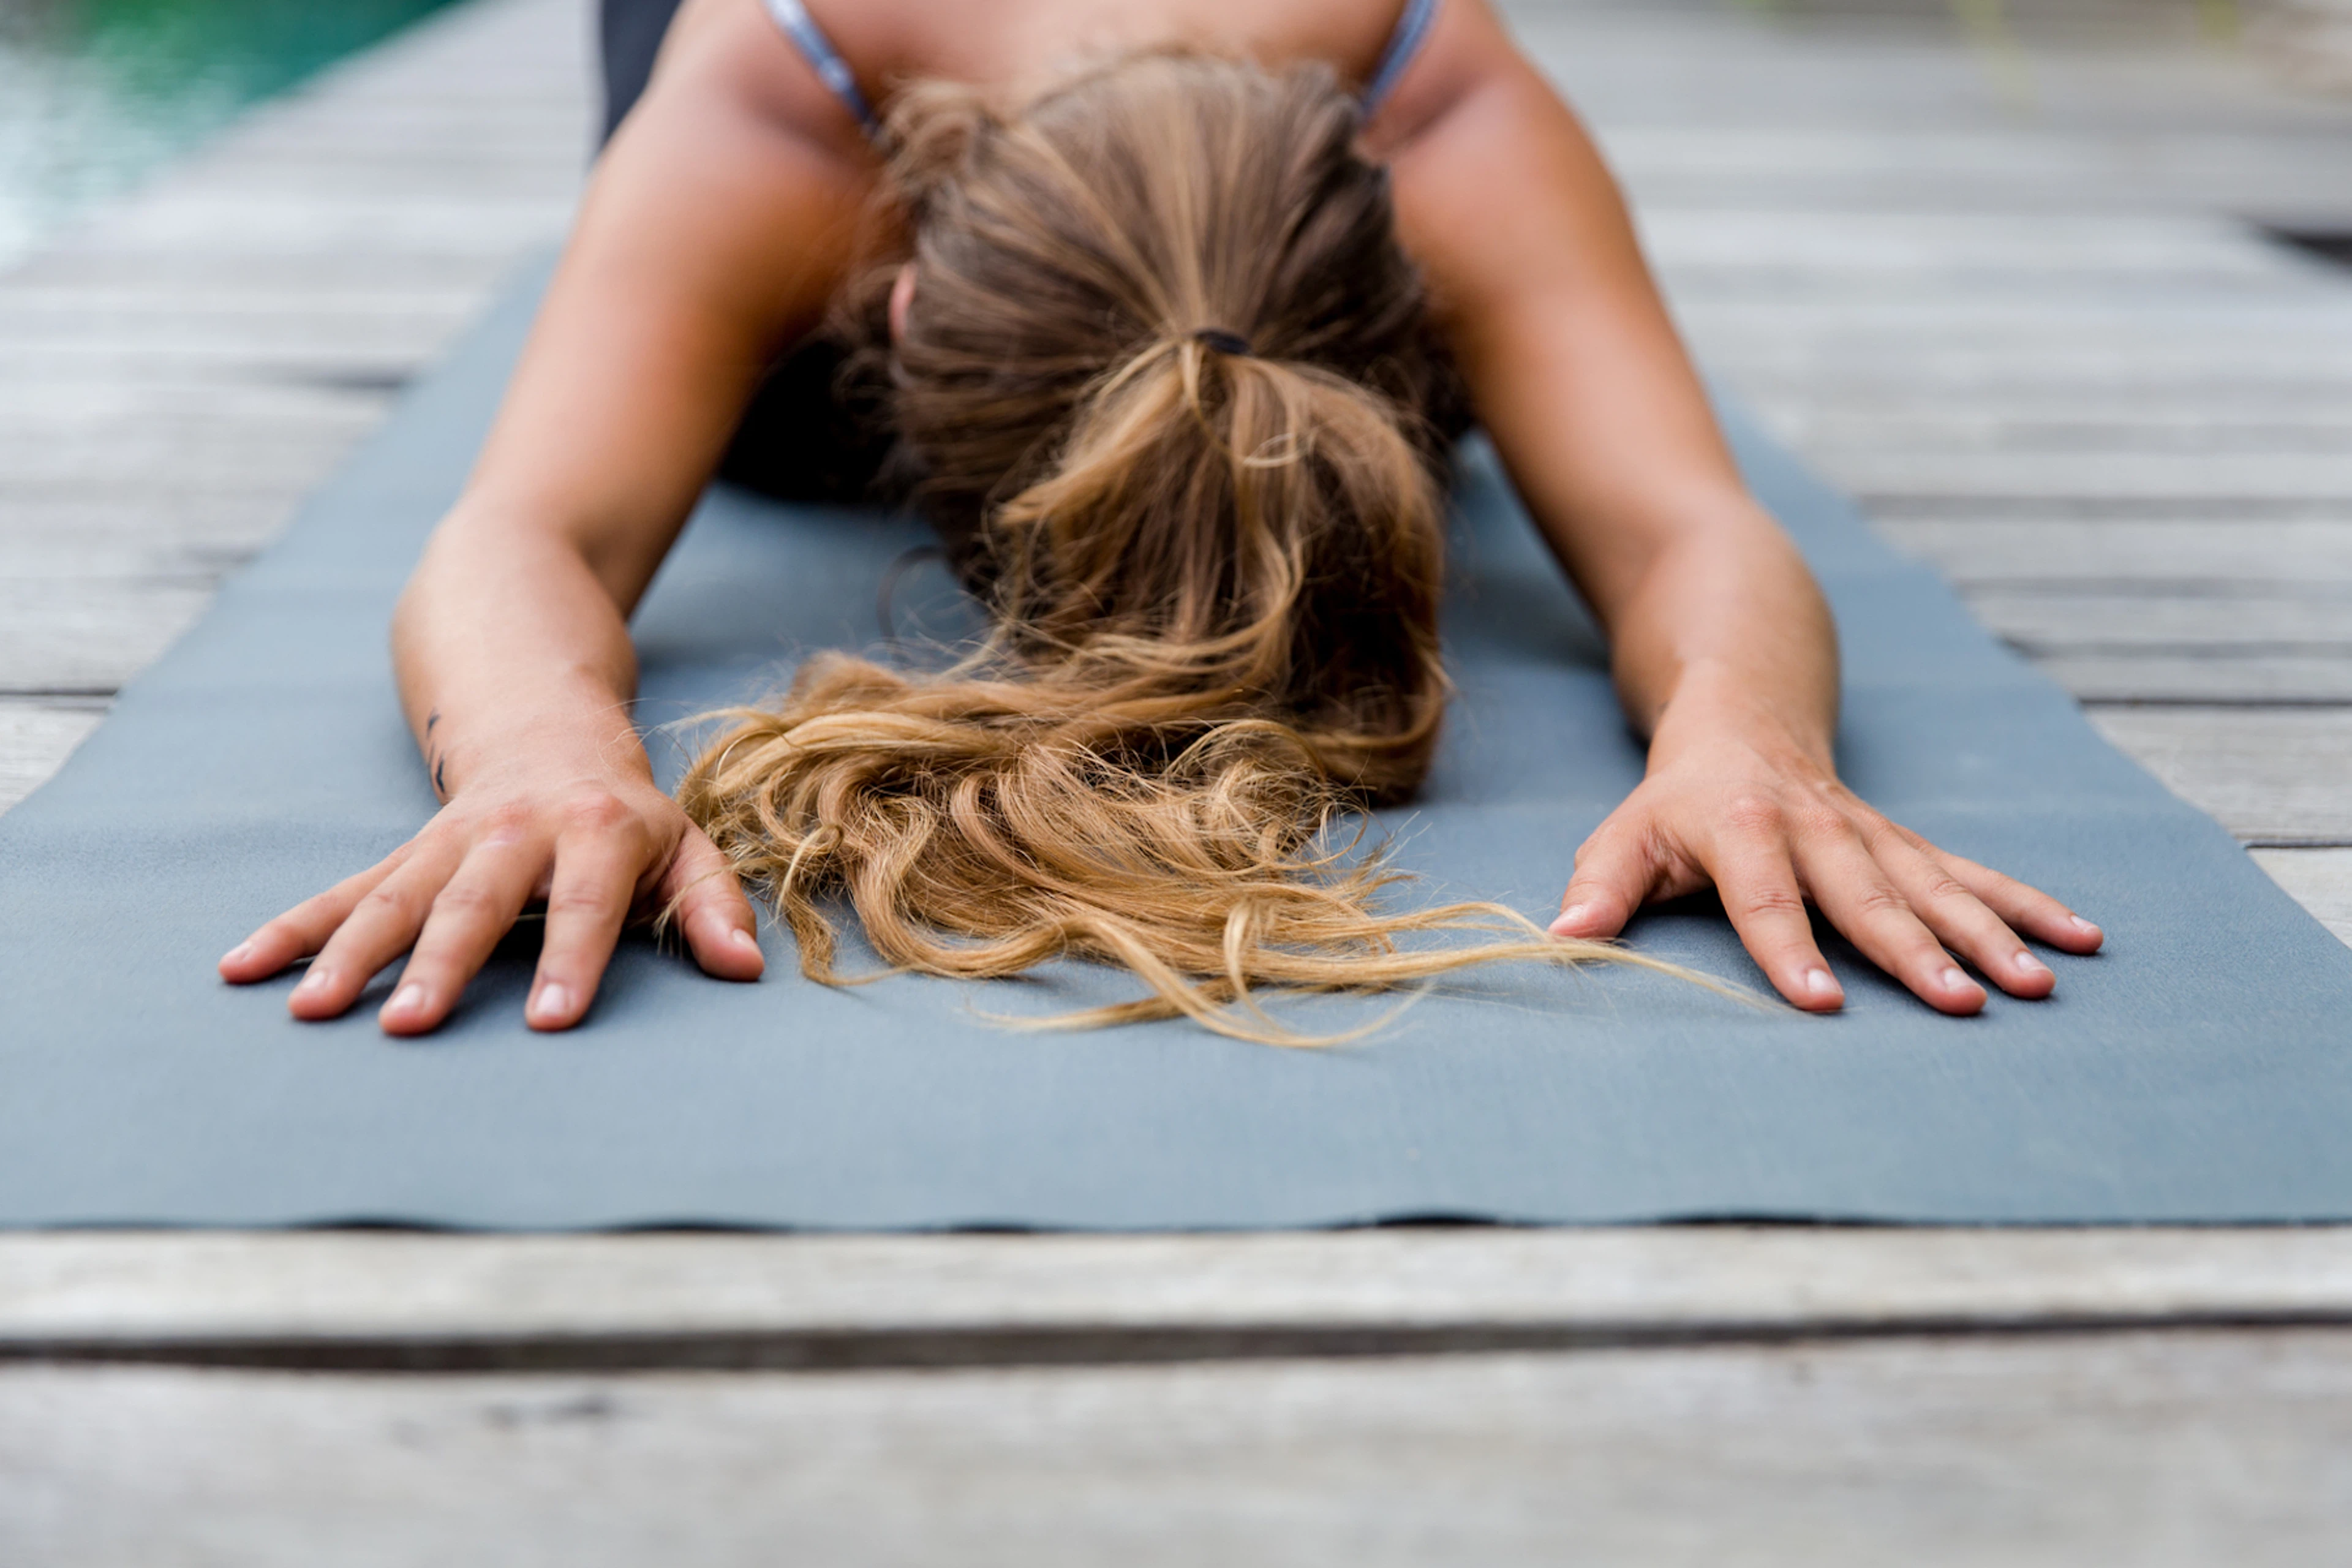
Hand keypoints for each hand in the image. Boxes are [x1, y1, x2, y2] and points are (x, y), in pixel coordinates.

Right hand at [217, 763, 762, 1033]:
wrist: (547, 727)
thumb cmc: (627, 815)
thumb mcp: (686, 846)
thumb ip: (712, 906)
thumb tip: (743, 968)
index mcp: (597, 833)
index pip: (587, 907)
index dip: (572, 961)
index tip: (550, 1022)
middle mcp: (516, 834)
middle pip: (474, 904)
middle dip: (440, 965)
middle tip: (409, 1026)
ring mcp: (449, 842)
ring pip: (393, 897)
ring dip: (348, 954)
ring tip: (310, 1009)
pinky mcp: (403, 853)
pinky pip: (343, 892)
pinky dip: (292, 928)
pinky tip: (241, 967)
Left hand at [1548, 715, 2102, 1014]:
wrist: (1743, 707)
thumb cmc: (1675, 796)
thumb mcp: (1625, 832)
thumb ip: (1601, 887)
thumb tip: (1562, 941)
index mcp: (1741, 824)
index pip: (1765, 895)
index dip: (1788, 947)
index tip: (1820, 1001)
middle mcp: (1818, 826)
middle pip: (1870, 895)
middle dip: (1919, 951)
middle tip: (1964, 1004)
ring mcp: (1873, 831)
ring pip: (1937, 884)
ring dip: (1990, 934)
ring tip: (2037, 984)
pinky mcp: (1906, 839)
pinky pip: (1973, 872)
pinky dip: (2027, 903)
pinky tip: (2081, 937)